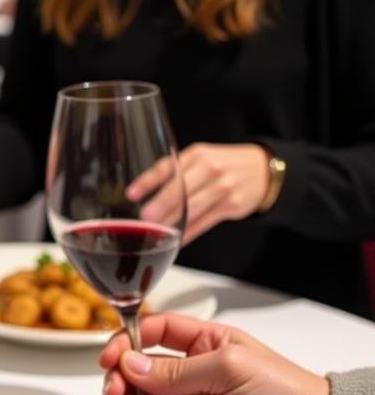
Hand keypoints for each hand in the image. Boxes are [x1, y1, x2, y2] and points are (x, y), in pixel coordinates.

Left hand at [132, 143, 269, 243]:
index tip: (130, 194)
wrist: (263, 170)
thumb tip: (141, 195)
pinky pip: (206, 222)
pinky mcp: (233, 205)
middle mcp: (210, 169)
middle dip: (161, 204)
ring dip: (173, 222)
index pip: (168, 166)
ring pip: (193, 208)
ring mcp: (223, 187)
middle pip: (181, 188)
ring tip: (155, 232)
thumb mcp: (199, 160)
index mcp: (196, 155)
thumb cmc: (222, 165)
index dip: (147, 181)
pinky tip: (177, 240)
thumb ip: (174, 172)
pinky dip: (190, 232)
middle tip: (144, 217)